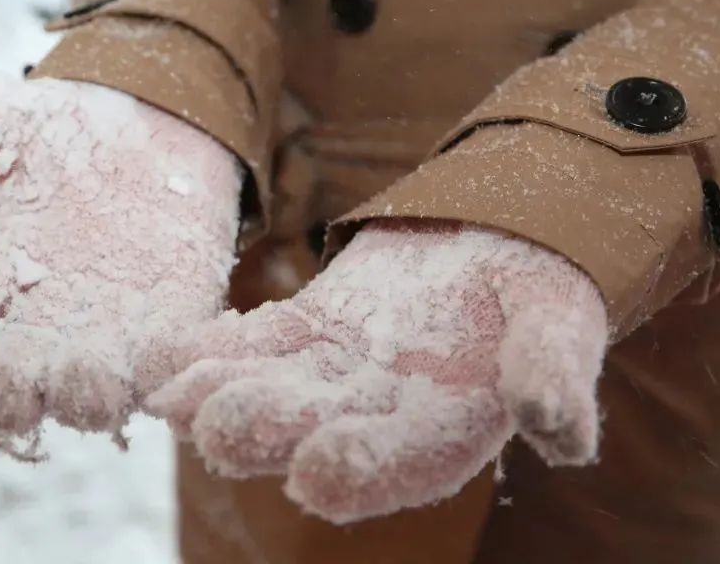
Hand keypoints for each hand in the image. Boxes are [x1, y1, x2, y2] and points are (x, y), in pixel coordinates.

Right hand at [0, 68, 240, 456]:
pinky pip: (169, 376)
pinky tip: (177, 362)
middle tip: (7, 376)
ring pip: (87, 399)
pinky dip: (171, 379)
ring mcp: (104, 343)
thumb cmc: (61, 137)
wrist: (156, 140)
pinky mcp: (170, 339)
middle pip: (0, 387)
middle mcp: (34, 328)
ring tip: (93, 377)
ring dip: (87, 396)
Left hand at [148, 222, 606, 522]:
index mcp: (447, 427)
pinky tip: (157, 354)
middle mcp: (377, 415)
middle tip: (218, 428)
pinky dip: (206, 349)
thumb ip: (554, 371)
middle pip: (317, 428)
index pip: (403, 460)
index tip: (317, 474)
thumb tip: (559, 428)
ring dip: (219, 395)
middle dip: (268, 430)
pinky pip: (249, 344)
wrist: (494, 245)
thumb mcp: (562, 319)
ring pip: (270, 390)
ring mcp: (330, 375)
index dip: (363, 468)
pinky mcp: (299, 333)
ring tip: (171, 395)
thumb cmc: (537, 290)